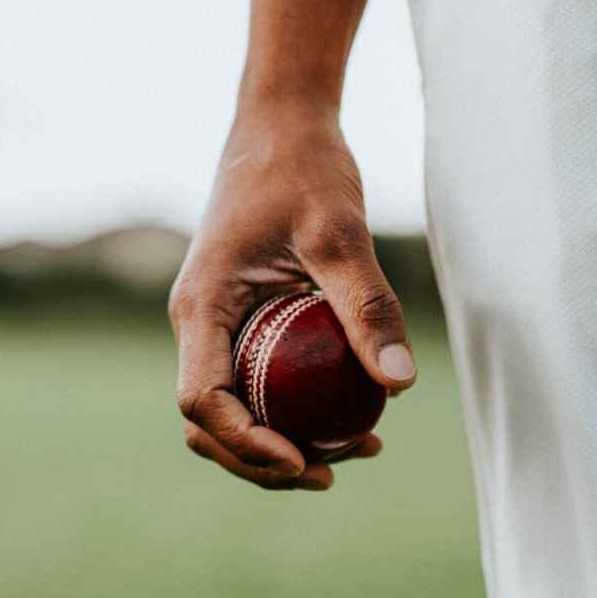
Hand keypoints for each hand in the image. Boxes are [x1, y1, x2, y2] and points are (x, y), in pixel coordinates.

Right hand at [168, 104, 416, 490]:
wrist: (281, 125)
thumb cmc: (304, 168)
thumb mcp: (341, 234)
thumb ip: (366, 307)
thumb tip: (399, 385)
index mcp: (200, 306)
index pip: (201, 400)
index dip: (245, 443)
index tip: (302, 459)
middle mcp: (197, 323)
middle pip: (209, 422)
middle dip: (262, 461)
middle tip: (335, 471)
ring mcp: (215, 324)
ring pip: (231, 409)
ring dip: (279, 443)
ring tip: (356, 450)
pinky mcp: (241, 320)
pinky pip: (256, 382)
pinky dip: (293, 411)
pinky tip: (355, 414)